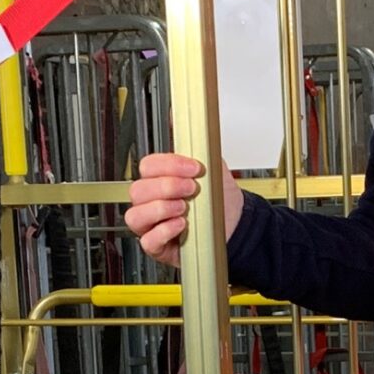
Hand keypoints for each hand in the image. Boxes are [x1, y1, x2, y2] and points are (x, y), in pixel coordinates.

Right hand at [125, 151, 244, 266]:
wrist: (236, 226)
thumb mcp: (213, 169)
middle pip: (138, 190)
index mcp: (160, 181)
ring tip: (184, 208)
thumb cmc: (221, 201)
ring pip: (136, 216)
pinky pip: (148, 241)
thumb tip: (185, 127)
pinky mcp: (159, 247)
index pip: (147, 167)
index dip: (169, 165)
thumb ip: (198, 148)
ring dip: (161, 208)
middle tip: (190, 189)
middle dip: (167, 187)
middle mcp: (151, 202)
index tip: (193, 168)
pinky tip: (181, 224)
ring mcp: (152, 225)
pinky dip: (164, 231)